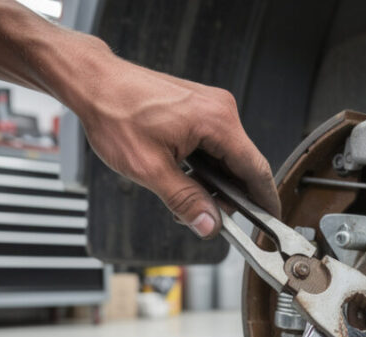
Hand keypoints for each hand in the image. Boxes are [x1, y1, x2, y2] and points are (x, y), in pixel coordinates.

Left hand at [72, 56, 279, 237]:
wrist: (94, 82)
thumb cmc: (115, 113)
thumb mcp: (150, 169)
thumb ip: (185, 201)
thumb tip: (209, 225)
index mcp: (217, 121)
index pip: (256, 169)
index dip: (265, 200)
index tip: (271, 222)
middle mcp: (221, 109)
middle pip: (243, 164)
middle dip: (228, 195)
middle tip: (206, 217)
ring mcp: (211, 105)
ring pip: (227, 156)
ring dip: (213, 181)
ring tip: (184, 194)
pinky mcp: (200, 106)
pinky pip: (215, 143)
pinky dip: (205, 164)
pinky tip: (183, 175)